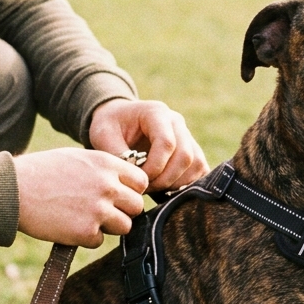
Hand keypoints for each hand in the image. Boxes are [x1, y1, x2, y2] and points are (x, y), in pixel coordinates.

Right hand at [12, 148, 148, 247]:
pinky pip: (100, 241)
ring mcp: (98, 210)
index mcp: (106, 164)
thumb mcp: (77, 158)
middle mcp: (107, 186)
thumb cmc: (40, 171)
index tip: (118, 195)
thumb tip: (122, 183)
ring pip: (124, 226)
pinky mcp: (85, 232)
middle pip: (136, 206)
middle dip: (123, 211)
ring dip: (108, 227)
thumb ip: (103, 169)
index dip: (131, 190)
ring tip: (86, 219)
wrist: (12, 190)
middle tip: (103, 211)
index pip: (141, 182)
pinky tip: (70, 226)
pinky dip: (87, 238)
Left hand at [88, 99, 209, 191]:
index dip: (154, 167)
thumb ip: (118, 154)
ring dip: (176, 183)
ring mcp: (187, 135)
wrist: (119, 119)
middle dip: (165, 179)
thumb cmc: (110, 125)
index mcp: (156, 113)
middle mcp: (177, 122)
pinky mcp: (191, 149)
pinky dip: (186, 184)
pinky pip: (200, 170)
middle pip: (186, 156)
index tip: (138, 179)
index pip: (166, 143)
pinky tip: (166, 190)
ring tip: (153, 189)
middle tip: (145, 188)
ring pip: (196, 164)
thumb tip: (136, 178)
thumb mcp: (103, 135)